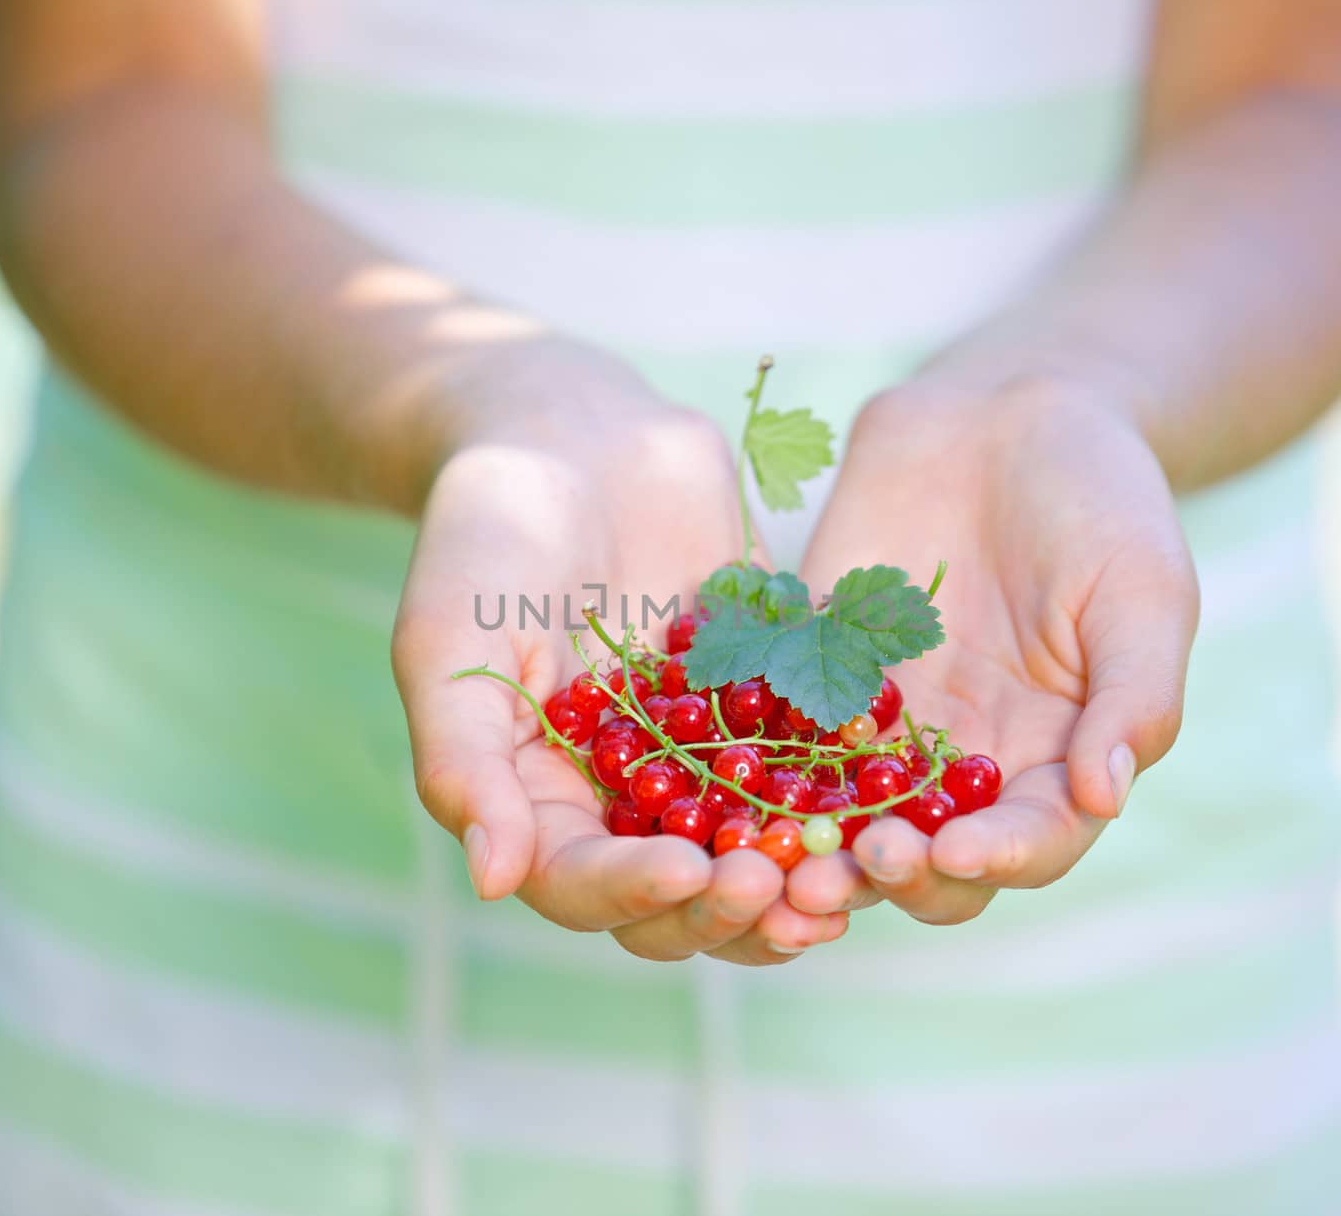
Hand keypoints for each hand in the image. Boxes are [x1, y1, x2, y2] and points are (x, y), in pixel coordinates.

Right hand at [392, 339, 848, 962]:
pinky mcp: (768, 707)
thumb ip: (466, 761)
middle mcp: (625, 801)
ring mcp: (703, 758)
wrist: (575, 436)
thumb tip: (494, 882)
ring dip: (797, 880)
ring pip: (754, 851)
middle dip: (728, 905)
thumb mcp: (450, 641)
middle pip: (678, 894)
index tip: (689, 872)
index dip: (634, 892)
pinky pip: (813, 767)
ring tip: (842, 881)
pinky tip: (890, 799)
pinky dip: (846, 794)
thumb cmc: (489, 536)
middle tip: (780, 889)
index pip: (582, 883)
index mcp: (540, 803)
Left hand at [795, 374, 1198, 924]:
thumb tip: (1102, 798)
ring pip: (839, 817)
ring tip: (771, 858)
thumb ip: (1133, 694)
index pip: (1031, 842)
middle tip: (848, 869)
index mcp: (1053, 762)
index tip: (956, 854)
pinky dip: (747, 761)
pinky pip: (775, 730)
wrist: (1006, 414)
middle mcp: (961, 766)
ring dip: (806, 848)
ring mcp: (881, 727)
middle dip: (889, 874)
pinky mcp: (812, 674)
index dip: (997, 860)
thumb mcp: (1143, 590)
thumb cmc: (1102, 502)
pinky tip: (709, 775)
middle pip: (926, 858)